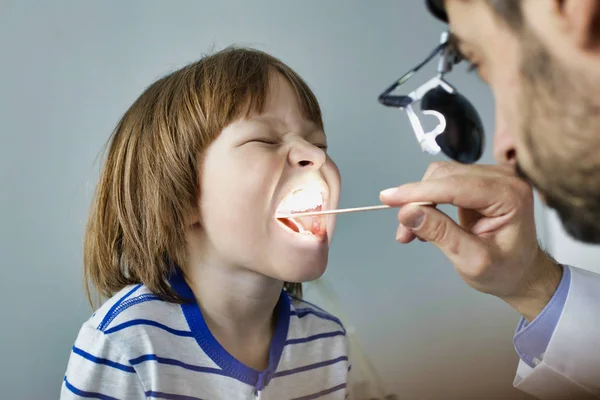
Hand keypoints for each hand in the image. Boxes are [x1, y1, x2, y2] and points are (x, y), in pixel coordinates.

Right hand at [379, 162, 561, 320]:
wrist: (521, 272)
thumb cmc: (506, 270)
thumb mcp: (472, 260)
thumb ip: (441, 234)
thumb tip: (408, 212)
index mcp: (510, 196)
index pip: (455, 186)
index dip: (418, 192)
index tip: (389, 198)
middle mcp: (504, 178)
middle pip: (445, 175)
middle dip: (417, 200)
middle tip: (404, 230)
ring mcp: (491, 177)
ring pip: (440, 176)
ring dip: (420, 201)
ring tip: (412, 230)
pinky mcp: (479, 180)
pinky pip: (443, 182)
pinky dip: (427, 200)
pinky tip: (424, 222)